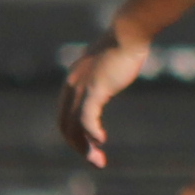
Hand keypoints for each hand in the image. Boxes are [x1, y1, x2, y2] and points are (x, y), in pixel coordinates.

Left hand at [56, 29, 149, 167]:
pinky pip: (86, 117)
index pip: (65, 115)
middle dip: (79, 147)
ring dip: (85, 147)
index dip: (76, 135)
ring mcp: (82, 86)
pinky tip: (102, 141)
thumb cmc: (124, 46)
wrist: (129, 32)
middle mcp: (72, 85)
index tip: (93, 147)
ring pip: (74, 126)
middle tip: (97, 161)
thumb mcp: (107, 63)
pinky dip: (92, 133)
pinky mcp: (95, 88)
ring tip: (99, 161)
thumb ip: (104, 74)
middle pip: (65, 124)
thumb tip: (111, 76)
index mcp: (73, 80)